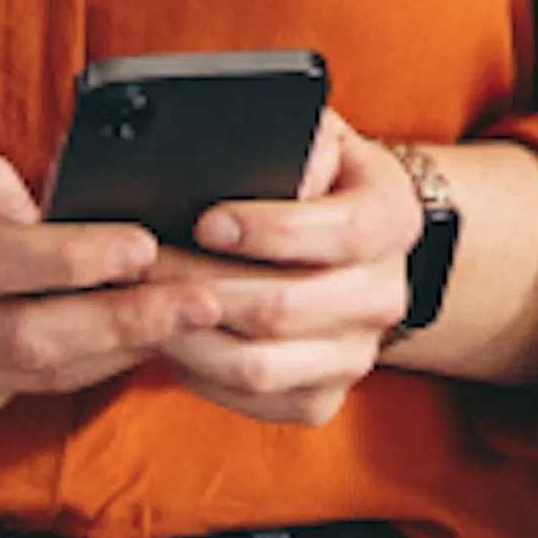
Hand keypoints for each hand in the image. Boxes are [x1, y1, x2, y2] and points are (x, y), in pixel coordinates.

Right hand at [0, 133, 208, 435]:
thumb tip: (40, 209)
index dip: (73, 260)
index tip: (141, 247)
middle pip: (23, 337)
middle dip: (124, 321)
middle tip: (200, 300)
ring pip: (37, 374)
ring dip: (122, 348)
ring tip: (189, 318)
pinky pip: (31, 390)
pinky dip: (92, 364)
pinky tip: (137, 337)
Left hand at [156, 112, 432, 429]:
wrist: (347, 239)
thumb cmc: (314, 177)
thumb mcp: (313, 137)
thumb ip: (296, 141)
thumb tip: (267, 169)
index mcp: (393, 217)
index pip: (343, 233)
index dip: (271, 231)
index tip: (206, 222)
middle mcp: (387, 294)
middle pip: (287, 308)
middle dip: (202, 285)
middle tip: (143, 265)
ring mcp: (358, 354)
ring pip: (260, 366)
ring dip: (189, 337)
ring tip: (146, 304)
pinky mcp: (323, 397)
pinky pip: (252, 400)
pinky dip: (202, 375)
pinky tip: (177, 336)